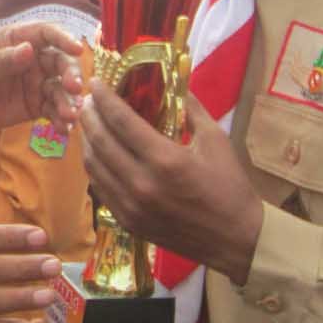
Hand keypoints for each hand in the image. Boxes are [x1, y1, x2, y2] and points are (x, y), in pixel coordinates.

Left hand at [0, 23, 86, 136]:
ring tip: (69, 117)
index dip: (64, 39)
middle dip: (70, 75)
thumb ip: (3, 61)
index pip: (46, 33)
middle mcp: (33, 59)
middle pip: (60, 62)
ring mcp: (36, 83)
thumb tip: (28, 50)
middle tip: (73, 89)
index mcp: (18, 40)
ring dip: (69, 101)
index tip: (76, 49)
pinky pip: (53, 110)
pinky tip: (63, 129)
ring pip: (61, 89)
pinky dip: (61, 119)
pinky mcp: (36, 105)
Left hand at [81, 80, 263, 283]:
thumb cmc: (230, 187)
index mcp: (165, 160)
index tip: (94, 83)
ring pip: (94, 166)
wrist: (235, 240)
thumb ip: (192, 110)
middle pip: (101, 141)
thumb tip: (175, 84)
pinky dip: (94, 168)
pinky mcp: (128, 222)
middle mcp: (142, 183)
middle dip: (90, 116)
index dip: (104, 99)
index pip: (122, 121)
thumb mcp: (216, 141)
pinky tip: (96, 154)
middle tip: (86, 100)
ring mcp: (131, 206)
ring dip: (87, 141)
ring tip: (88, 124)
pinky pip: (100, 189)